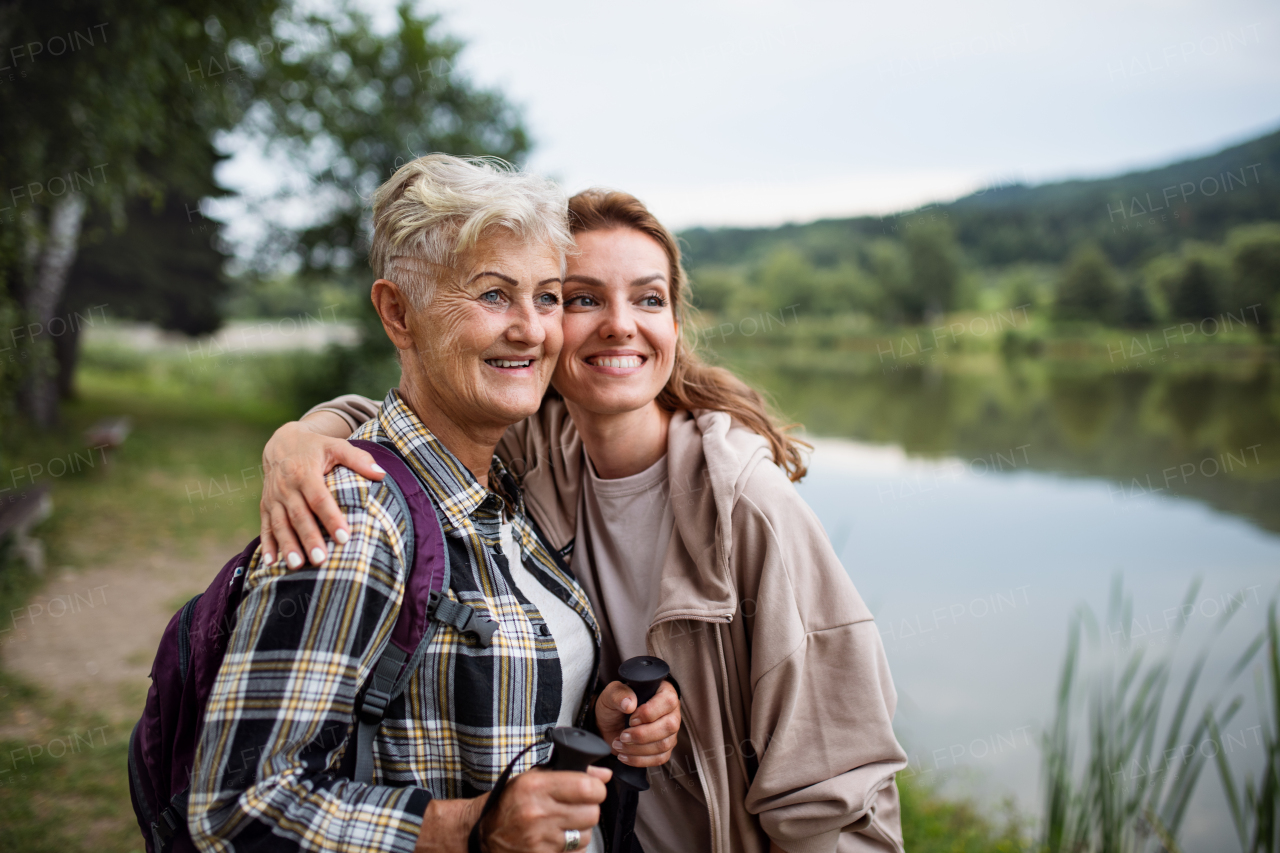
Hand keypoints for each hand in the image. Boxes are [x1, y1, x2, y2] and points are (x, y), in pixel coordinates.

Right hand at [259, 414, 383, 568]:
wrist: (281, 443)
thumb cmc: (315, 448)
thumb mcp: (336, 446)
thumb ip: (358, 459)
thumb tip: (381, 474)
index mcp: (305, 473)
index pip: (319, 498)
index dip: (331, 518)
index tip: (345, 537)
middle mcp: (286, 487)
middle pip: (299, 516)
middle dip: (309, 538)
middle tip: (321, 560)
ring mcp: (274, 498)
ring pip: (280, 524)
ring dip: (288, 545)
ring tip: (298, 565)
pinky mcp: (265, 506)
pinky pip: (265, 527)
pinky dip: (267, 545)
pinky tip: (270, 563)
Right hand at [481, 765, 611, 852]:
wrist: (483, 835)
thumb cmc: (509, 804)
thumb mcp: (534, 778)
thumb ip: (571, 772)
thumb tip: (604, 774)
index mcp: (536, 787)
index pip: (588, 788)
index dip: (595, 788)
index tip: (591, 789)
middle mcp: (538, 813)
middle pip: (592, 813)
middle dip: (588, 809)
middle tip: (574, 807)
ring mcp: (540, 840)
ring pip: (586, 835)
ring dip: (579, 830)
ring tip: (562, 824)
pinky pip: (575, 852)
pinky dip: (571, 847)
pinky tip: (556, 839)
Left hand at [594, 680, 680, 766]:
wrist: (609, 723)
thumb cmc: (614, 705)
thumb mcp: (611, 694)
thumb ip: (619, 694)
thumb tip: (630, 704)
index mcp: (663, 691)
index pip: (667, 701)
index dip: (649, 713)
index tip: (631, 719)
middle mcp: (671, 711)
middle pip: (669, 726)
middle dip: (642, 735)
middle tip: (623, 735)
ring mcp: (670, 732)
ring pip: (664, 744)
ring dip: (638, 749)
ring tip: (619, 744)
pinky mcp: (664, 748)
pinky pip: (659, 758)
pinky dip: (639, 760)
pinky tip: (625, 756)